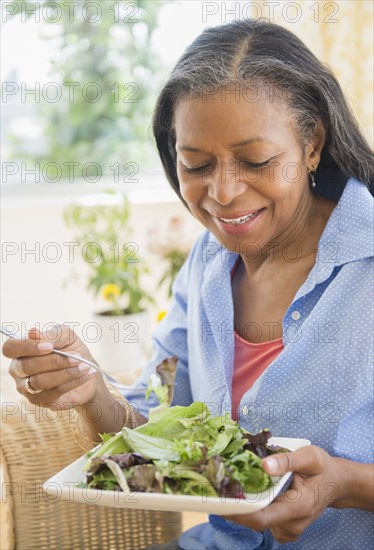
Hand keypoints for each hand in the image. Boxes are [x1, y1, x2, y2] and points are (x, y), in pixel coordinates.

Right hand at [4, 325, 103, 409]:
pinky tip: (86, 374)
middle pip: (27, 366)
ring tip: (84, 365)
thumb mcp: (66, 336)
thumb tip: (32, 332)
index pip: (10, 348)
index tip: (50, 346)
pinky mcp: (40, 400)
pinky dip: (73, 381)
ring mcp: (27, 387)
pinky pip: (54, 392)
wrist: (87, 370)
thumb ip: (51, 335)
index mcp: (21, 351)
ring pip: (40, 381)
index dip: (27, 347)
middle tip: (77, 356)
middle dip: (55, 361)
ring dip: (66, 372)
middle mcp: (19, 370)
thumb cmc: (72, 350)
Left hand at [223, 446, 344, 543]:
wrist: (337, 482)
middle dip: (234, 507)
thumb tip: (264, 465)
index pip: (261, 518)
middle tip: (216, 488)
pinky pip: (264, 521)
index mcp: (298, 507)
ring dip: (242, 507)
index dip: (238, 513)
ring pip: (258, 522)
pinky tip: (246, 492)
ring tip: (228, 487)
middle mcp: (292, 524)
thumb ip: (287, 460)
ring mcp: (289, 528)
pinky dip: (252, 509)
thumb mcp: (309, 457)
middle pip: (255, 521)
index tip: (219, 500)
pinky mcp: (285, 526)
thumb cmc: (323, 467)